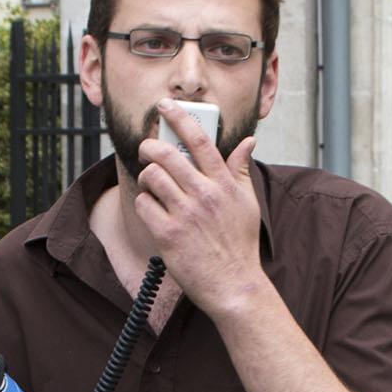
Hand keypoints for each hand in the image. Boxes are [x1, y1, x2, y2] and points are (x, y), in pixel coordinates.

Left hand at [133, 101, 266, 317]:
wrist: (234, 285)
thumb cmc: (240, 245)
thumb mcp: (248, 203)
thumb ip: (240, 170)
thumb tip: (248, 141)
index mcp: (224, 184)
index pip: (200, 141)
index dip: (179, 118)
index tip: (165, 107)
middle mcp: (204, 195)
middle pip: (167, 155)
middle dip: (150, 147)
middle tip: (147, 149)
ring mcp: (185, 215)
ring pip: (152, 177)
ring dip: (146, 177)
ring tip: (152, 185)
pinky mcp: (168, 235)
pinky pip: (144, 205)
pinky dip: (144, 204)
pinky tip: (153, 211)